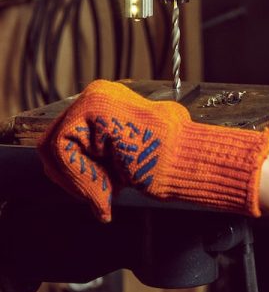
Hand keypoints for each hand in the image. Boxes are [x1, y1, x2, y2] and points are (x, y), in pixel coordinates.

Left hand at [38, 80, 268, 222]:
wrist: (190, 161)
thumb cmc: (167, 161)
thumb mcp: (122, 156)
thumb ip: (97, 153)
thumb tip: (69, 168)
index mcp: (107, 101)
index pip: (67, 140)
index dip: (75, 175)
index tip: (99, 196)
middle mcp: (98, 92)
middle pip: (55, 143)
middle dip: (74, 178)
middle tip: (101, 198)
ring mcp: (94, 97)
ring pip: (55, 148)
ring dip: (79, 180)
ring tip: (107, 195)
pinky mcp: (91, 108)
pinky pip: (61, 149)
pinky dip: (79, 178)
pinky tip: (107, 189)